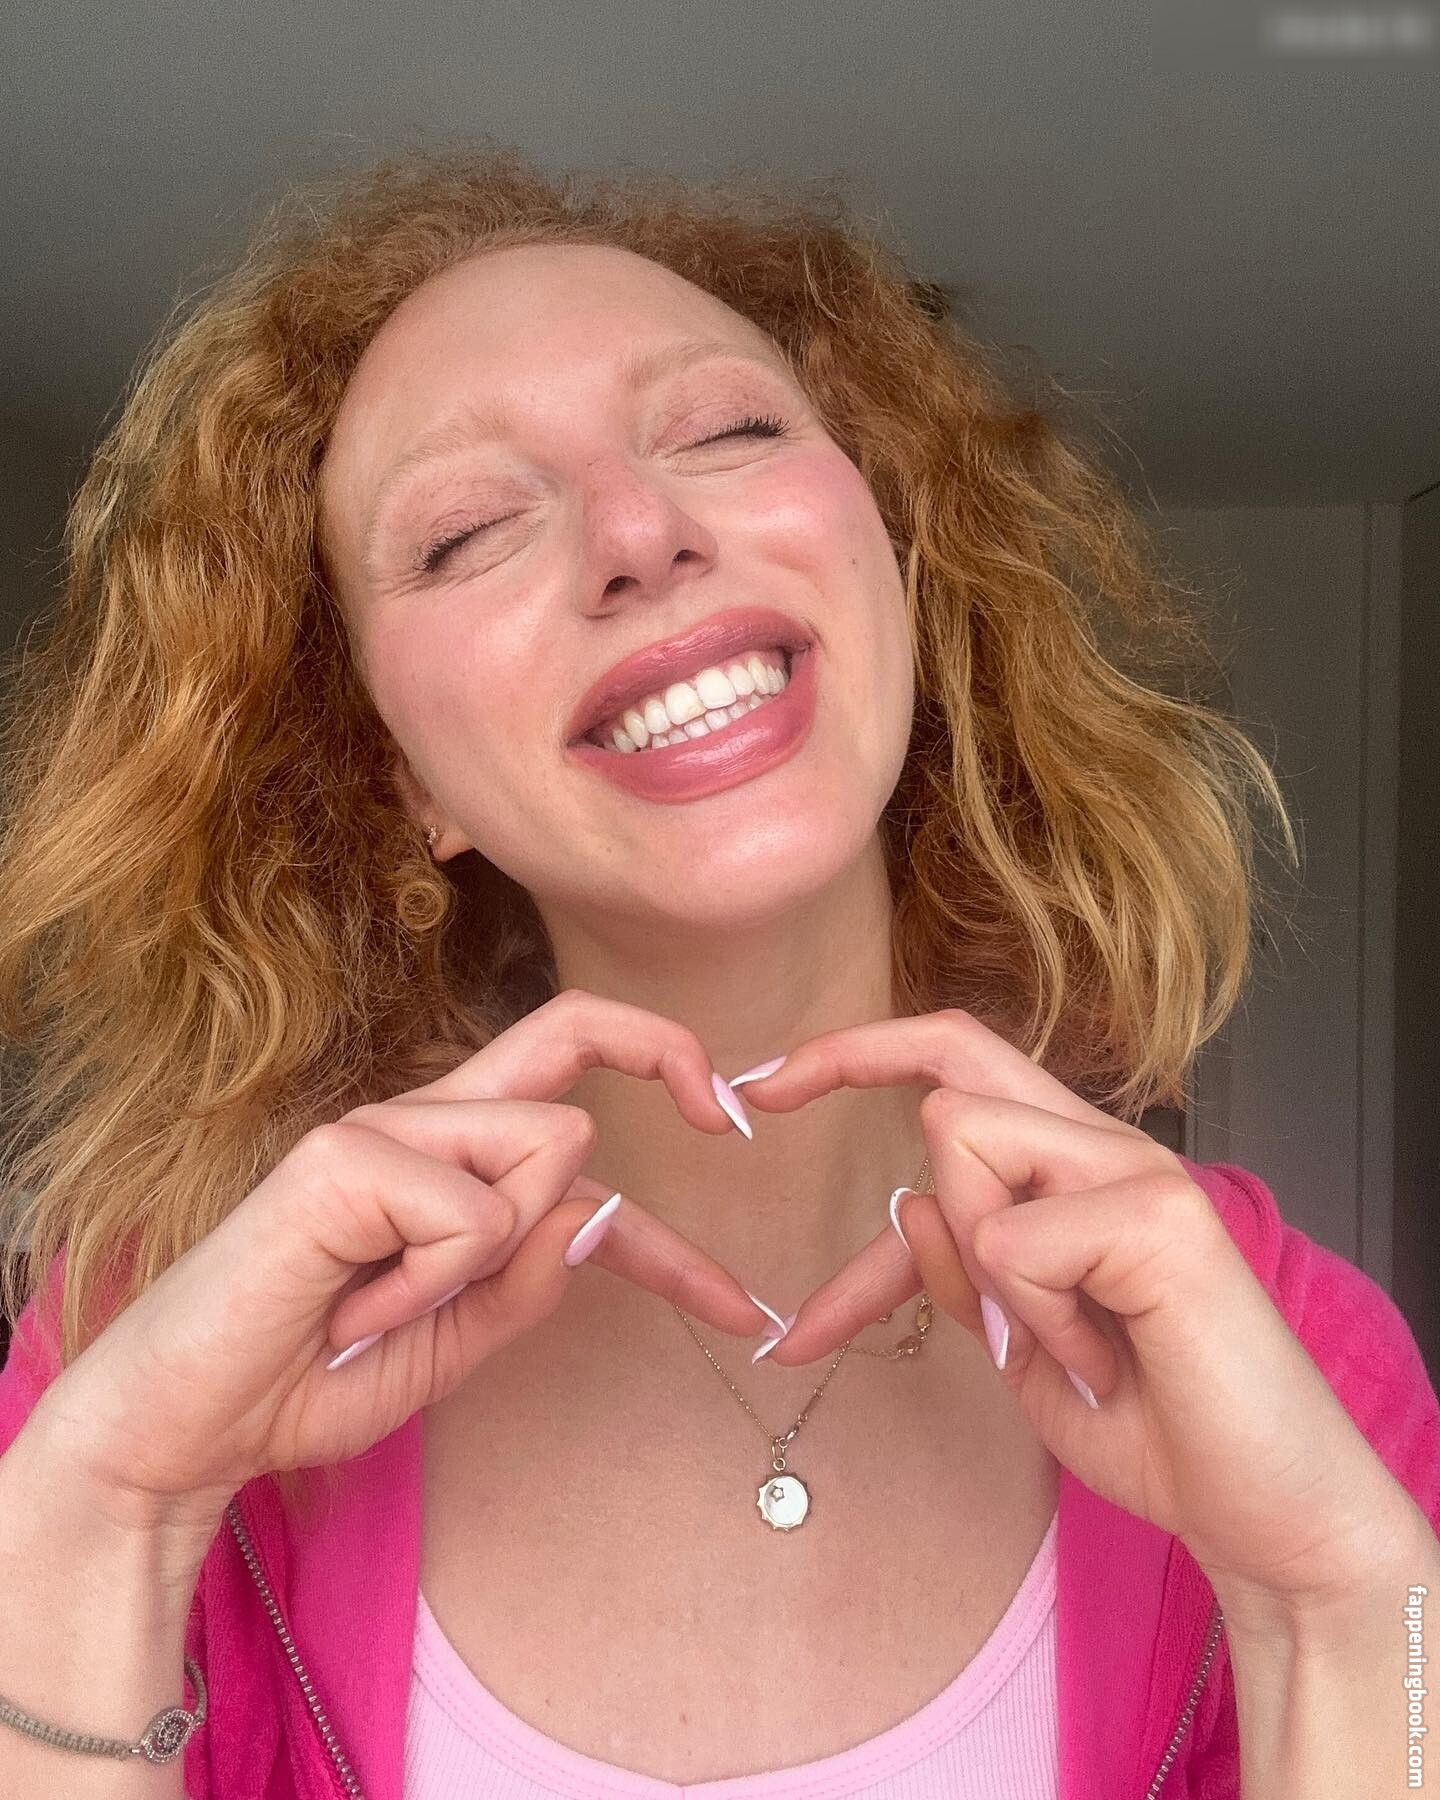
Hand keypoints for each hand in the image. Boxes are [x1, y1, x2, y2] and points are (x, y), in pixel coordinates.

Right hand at [30, 990, 771, 1536]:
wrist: (195, 1424)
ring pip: (547, 1147)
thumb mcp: (462, 1335)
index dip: (661, 1071)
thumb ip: (530, 1276)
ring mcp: (383, 1128)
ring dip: (500, 1257)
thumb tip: (601, 1212)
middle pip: (569, 1036)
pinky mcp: (343, 1159)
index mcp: (452, 1150)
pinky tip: (356, 1308)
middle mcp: (424, 1116)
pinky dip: (434, 1287)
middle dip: (662, 1052)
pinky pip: (473, 1217)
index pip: (571, 1079)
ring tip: (396, 1307)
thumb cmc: (321, 1371)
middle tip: (723, 1114)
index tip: (734, 1116)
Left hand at [731, 1008, 1431, 1621]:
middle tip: (759, 1092)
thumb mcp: (1020, 1343)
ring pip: (962, 1139)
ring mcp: (1140, 1171)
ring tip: (1055, 1339)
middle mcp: (1107, 1146)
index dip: (859, 1055)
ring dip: (973, 1259)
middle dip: (849, 1061)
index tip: (763, 1081)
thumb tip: (906, 1202)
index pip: (962, 1063)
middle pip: (955, 1060)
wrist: (1262, 1512)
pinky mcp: (1160, 1218)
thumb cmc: (1148, 1421)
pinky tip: (1100, 1360)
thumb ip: (965, 1271)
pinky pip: (1012, 1240)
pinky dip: (1029, 1318)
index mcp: (1074, 1167)